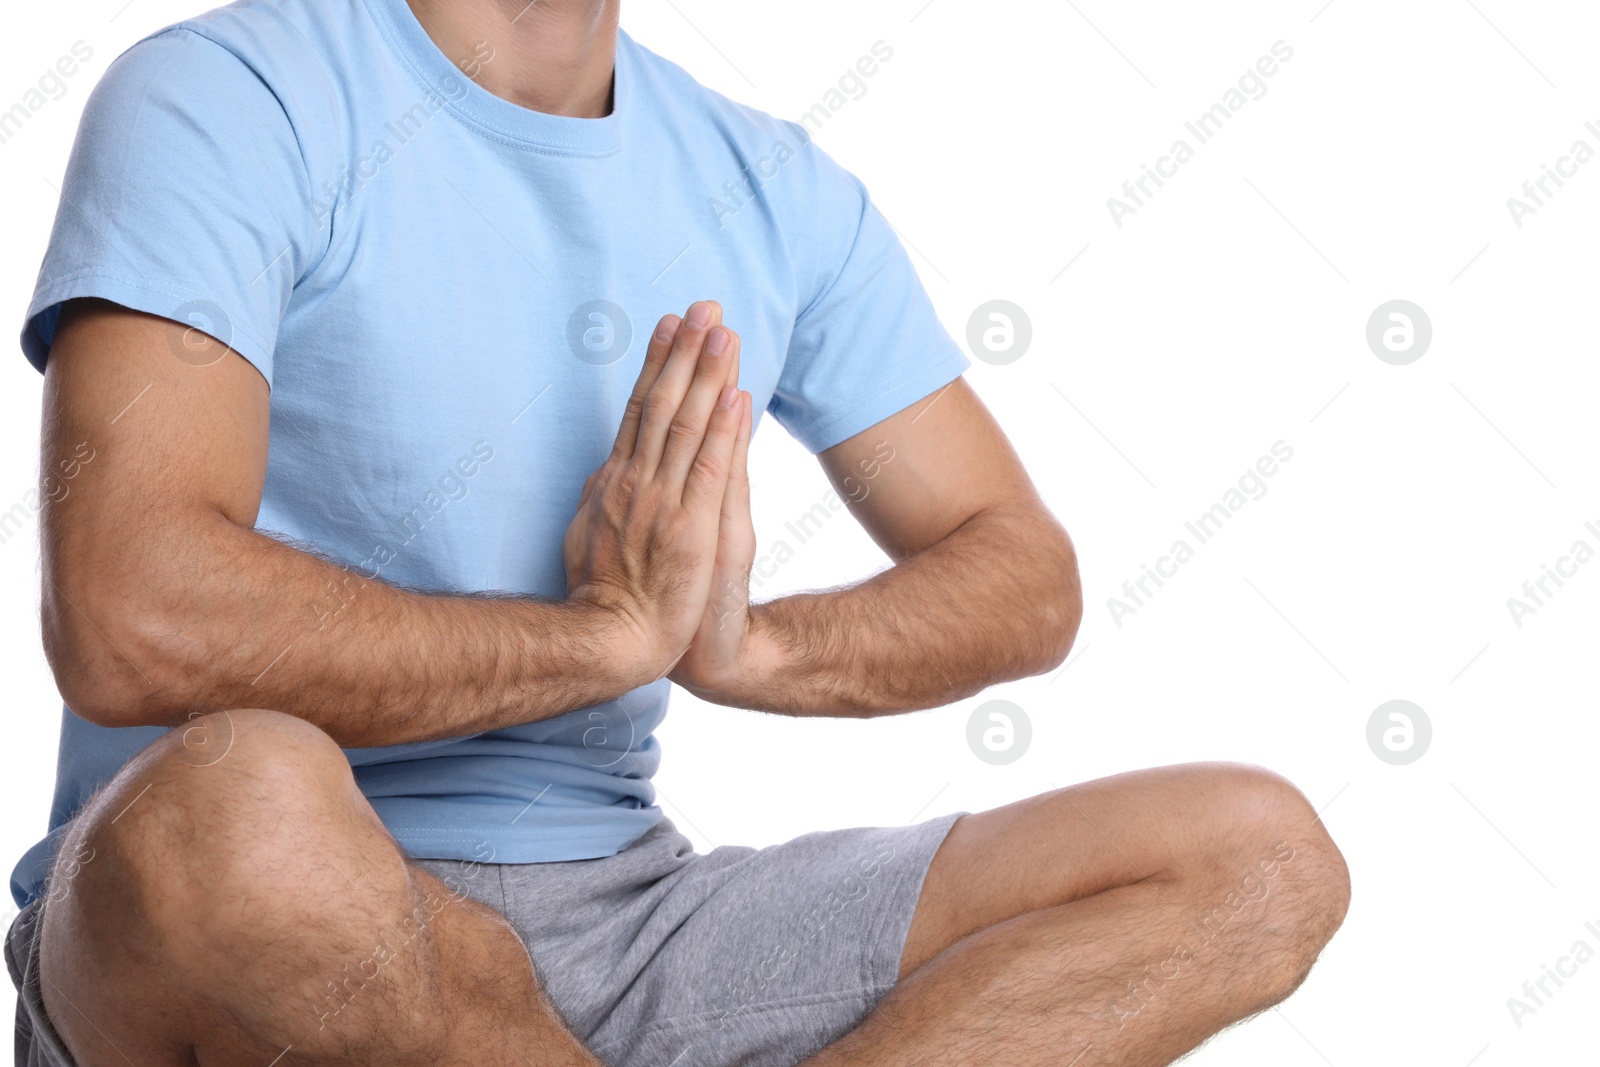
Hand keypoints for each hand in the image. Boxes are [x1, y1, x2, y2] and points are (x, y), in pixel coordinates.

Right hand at [562, 301, 749, 681]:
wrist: (617, 644)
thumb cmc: (610, 599)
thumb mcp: (593, 536)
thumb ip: (606, 497)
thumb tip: (607, 467)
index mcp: (615, 483)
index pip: (638, 411)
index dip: (657, 365)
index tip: (671, 325)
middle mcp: (635, 482)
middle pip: (661, 404)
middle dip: (684, 352)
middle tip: (703, 306)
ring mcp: (661, 502)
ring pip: (685, 424)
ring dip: (706, 374)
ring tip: (722, 332)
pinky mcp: (690, 526)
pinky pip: (708, 466)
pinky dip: (722, 428)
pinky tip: (733, 395)